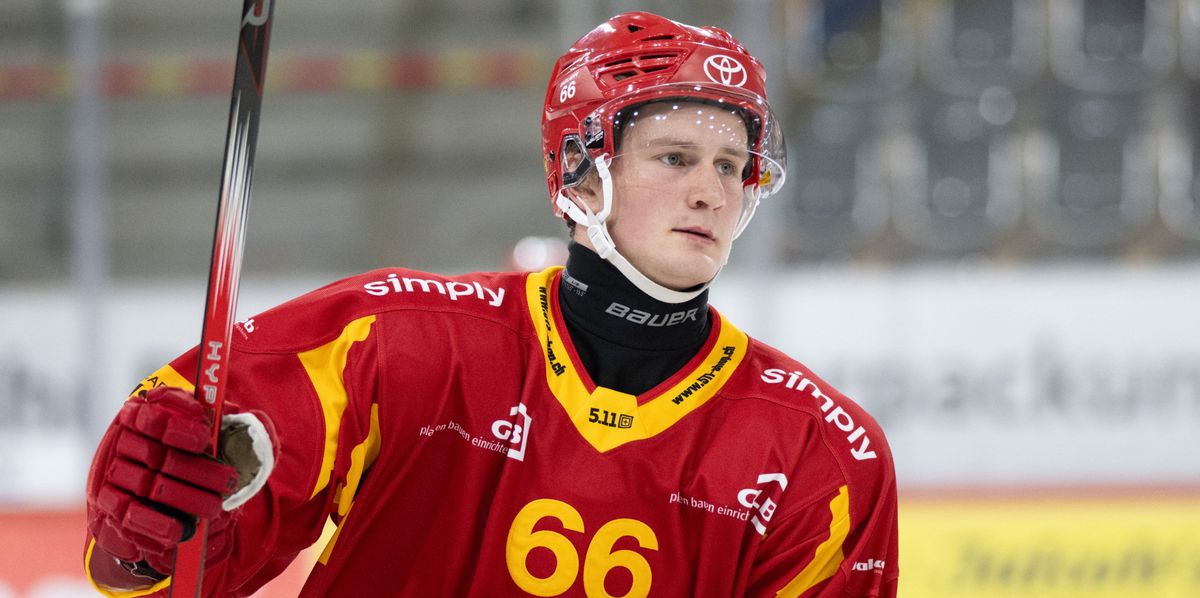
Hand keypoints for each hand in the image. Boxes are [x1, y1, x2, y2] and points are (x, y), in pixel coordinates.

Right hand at [87, 386, 239, 576]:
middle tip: (228, 481)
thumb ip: (225, 424)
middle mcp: (125, 437)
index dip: (180, 421)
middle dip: (197, 470)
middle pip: (158, 452)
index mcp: (147, 410)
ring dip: (185, 499)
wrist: (153, 498)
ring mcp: (112, 469)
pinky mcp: (107, 501)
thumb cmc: (189, 457)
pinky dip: (156, 524)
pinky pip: (128, 514)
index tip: (205, 436)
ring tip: (214, 508)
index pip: (157, 406)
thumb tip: (233, 413)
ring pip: (148, 484)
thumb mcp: (210, 436)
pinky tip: (180, 531)